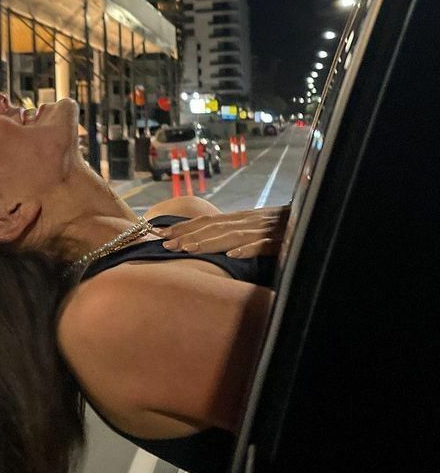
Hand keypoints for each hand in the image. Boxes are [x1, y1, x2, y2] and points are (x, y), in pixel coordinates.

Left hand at [151, 205, 289, 258]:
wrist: (311, 217)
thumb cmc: (280, 227)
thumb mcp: (253, 228)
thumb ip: (232, 233)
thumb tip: (210, 242)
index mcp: (238, 219)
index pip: (206, 222)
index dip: (183, 228)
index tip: (160, 235)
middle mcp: (246, 221)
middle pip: (212, 227)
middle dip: (187, 235)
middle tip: (164, 245)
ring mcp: (261, 230)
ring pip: (231, 235)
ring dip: (209, 241)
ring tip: (189, 248)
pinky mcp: (278, 241)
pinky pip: (261, 245)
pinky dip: (246, 248)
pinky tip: (232, 255)